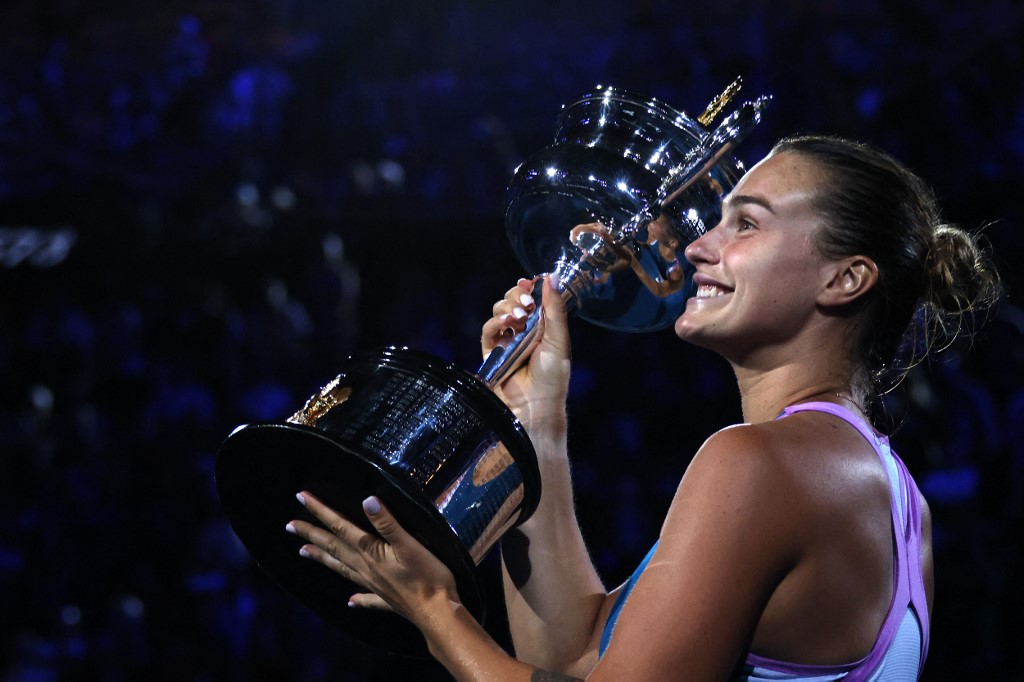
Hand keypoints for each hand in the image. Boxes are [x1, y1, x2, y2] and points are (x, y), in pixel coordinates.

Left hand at [287, 492, 459, 622]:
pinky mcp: (387, 599)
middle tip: (290, 526)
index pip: (339, 527)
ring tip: (304, 552)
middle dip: (311, 534)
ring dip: (323, 558)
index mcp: (369, 551)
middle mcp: (366, 568)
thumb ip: (387, 523)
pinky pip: (367, 598)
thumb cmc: (427, 575)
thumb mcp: (409, 544)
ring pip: (342, 568)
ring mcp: (374, 585)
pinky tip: (351, 601)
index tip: (301, 498)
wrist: (437, 612)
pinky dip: (358, 598)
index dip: (320, 511)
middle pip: (333, 548)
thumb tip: (367, 500)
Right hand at [481, 276, 570, 432]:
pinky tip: (506, 324)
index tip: (529, 282)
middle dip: (517, 296)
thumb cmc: (552, 376)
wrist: (535, 405)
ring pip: (498, 311)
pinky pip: (488, 330)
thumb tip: (552, 277)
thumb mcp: (559, 339)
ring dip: (507, 308)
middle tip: (527, 305)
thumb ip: (555, 309)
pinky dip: (495, 322)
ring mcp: (506, 340)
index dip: (528, 287)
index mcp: (542, 326)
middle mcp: (523, 330)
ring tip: (519, 319)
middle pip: (512, 300)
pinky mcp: (491, 352)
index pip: (531, 298)